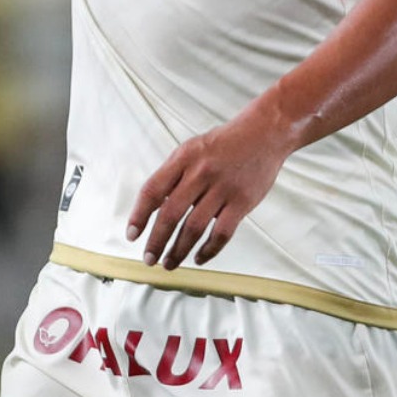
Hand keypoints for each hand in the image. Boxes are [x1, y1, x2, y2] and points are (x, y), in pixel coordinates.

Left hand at [125, 109, 294, 267]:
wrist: (264, 133)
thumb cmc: (223, 144)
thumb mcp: (191, 149)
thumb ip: (173, 174)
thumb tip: (154, 208)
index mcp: (183, 158)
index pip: (152, 190)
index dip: (139, 215)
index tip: (132, 235)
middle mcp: (200, 173)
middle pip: (170, 214)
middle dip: (156, 241)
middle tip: (149, 259)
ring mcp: (222, 188)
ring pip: (194, 228)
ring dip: (178, 250)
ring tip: (169, 263)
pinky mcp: (242, 201)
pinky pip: (221, 233)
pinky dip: (208, 250)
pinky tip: (199, 258)